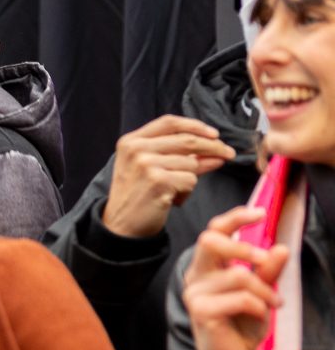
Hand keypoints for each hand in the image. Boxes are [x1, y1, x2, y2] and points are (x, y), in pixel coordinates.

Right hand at [100, 115, 235, 238]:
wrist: (121, 226)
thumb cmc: (137, 196)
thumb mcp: (150, 168)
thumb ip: (178, 155)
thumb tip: (216, 151)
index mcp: (131, 141)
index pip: (170, 122)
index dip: (196, 126)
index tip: (214, 134)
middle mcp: (136, 149)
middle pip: (187, 140)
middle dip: (213, 147)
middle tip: (228, 154)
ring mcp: (146, 164)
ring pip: (191, 163)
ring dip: (191, 178)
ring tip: (174, 191)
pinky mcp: (158, 181)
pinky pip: (190, 180)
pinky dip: (186, 192)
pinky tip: (172, 200)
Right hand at [183, 204, 287, 349]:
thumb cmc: (242, 325)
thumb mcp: (262, 293)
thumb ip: (268, 271)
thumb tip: (281, 248)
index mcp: (207, 268)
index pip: (213, 232)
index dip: (234, 218)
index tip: (260, 213)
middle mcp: (195, 277)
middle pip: (211, 241)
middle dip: (244, 248)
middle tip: (266, 261)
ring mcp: (194, 294)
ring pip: (238, 275)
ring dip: (264, 291)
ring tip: (272, 304)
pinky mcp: (200, 311)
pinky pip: (240, 298)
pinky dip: (258, 305)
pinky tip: (259, 315)